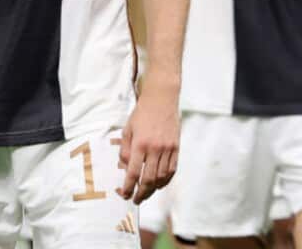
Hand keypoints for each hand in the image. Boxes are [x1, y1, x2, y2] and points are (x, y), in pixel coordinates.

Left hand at [117, 82, 178, 204]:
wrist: (161, 100)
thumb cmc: (141, 114)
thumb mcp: (127, 129)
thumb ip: (125, 150)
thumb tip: (124, 168)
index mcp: (140, 143)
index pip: (134, 172)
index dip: (129, 186)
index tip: (125, 194)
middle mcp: (155, 148)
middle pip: (149, 179)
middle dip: (141, 193)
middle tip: (135, 200)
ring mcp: (168, 149)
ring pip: (161, 177)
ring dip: (153, 189)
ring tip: (146, 194)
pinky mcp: (176, 148)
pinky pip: (172, 170)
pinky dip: (165, 180)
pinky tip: (159, 184)